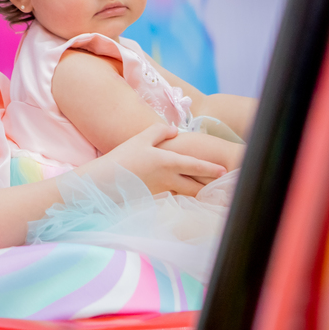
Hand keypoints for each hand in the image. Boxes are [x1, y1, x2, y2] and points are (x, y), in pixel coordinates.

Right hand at [103, 124, 225, 196]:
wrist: (104, 181)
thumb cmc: (122, 157)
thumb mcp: (140, 139)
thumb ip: (160, 131)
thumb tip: (175, 130)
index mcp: (167, 162)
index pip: (195, 166)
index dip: (211, 169)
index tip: (224, 171)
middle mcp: (168, 179)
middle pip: (195, 187)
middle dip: (209, 187)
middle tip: (222, 187)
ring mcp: (162, 191)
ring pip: (185, 193)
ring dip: (197, 193)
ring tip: (208, 191)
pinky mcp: (154, 198)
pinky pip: (172, 196)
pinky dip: (181, 195)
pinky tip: (184, 195)